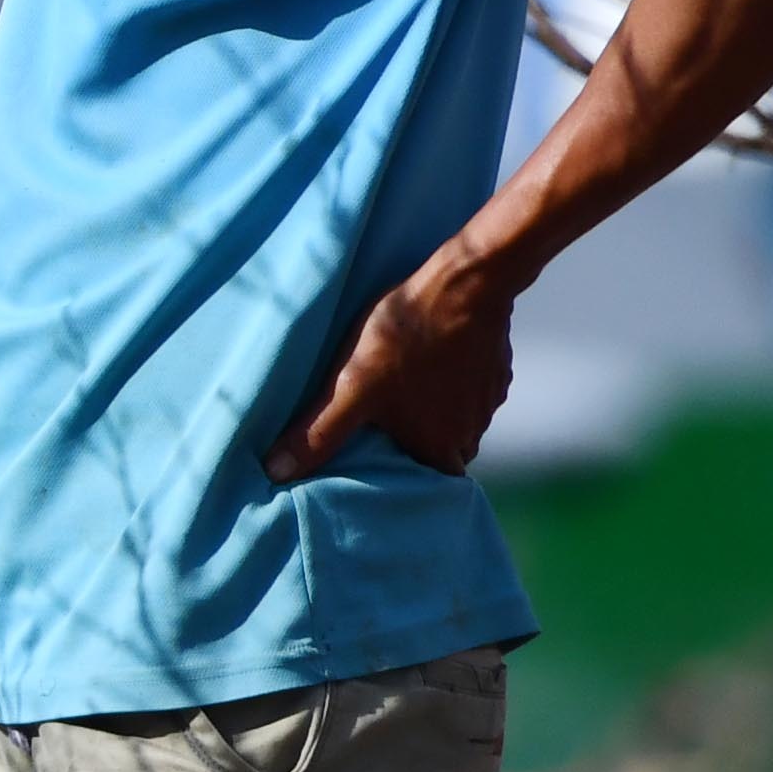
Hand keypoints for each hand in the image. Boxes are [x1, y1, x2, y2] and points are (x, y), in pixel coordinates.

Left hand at [279, 259, 515, 477]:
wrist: (464, 284)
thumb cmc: (405, 337)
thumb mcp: (351, 387)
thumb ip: (317, 434)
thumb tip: (276, 473)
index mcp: (442, 449)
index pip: (422, 487)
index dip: (398, 482)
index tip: (374, 469)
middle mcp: (471, 434)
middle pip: (437, 455)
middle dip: (410, 447)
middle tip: (379, 431)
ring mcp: (488, 401)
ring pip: (453, 423)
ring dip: (430, 414)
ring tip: (398, 395)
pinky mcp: (496, 371)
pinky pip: (468, 391)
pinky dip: (448, 385)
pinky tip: (424, 364)